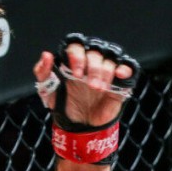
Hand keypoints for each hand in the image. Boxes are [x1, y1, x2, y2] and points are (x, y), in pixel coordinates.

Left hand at [34, 33, 139, 164]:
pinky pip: (128, 68)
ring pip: (110, 59)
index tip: (76, 74)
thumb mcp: (48, 91)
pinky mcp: (119, 81)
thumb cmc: (64, 103)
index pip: (77, 45)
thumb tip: (46, 55)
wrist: (79, 124)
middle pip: (95, 51)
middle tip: (89, 85)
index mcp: (74, 59)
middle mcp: (91, 61)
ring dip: (105, 72)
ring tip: (99, 89)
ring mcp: (106, 70)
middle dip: (93, 68)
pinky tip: (119, 75)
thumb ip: (43, 72)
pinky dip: (126, 69)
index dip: (78, 57)